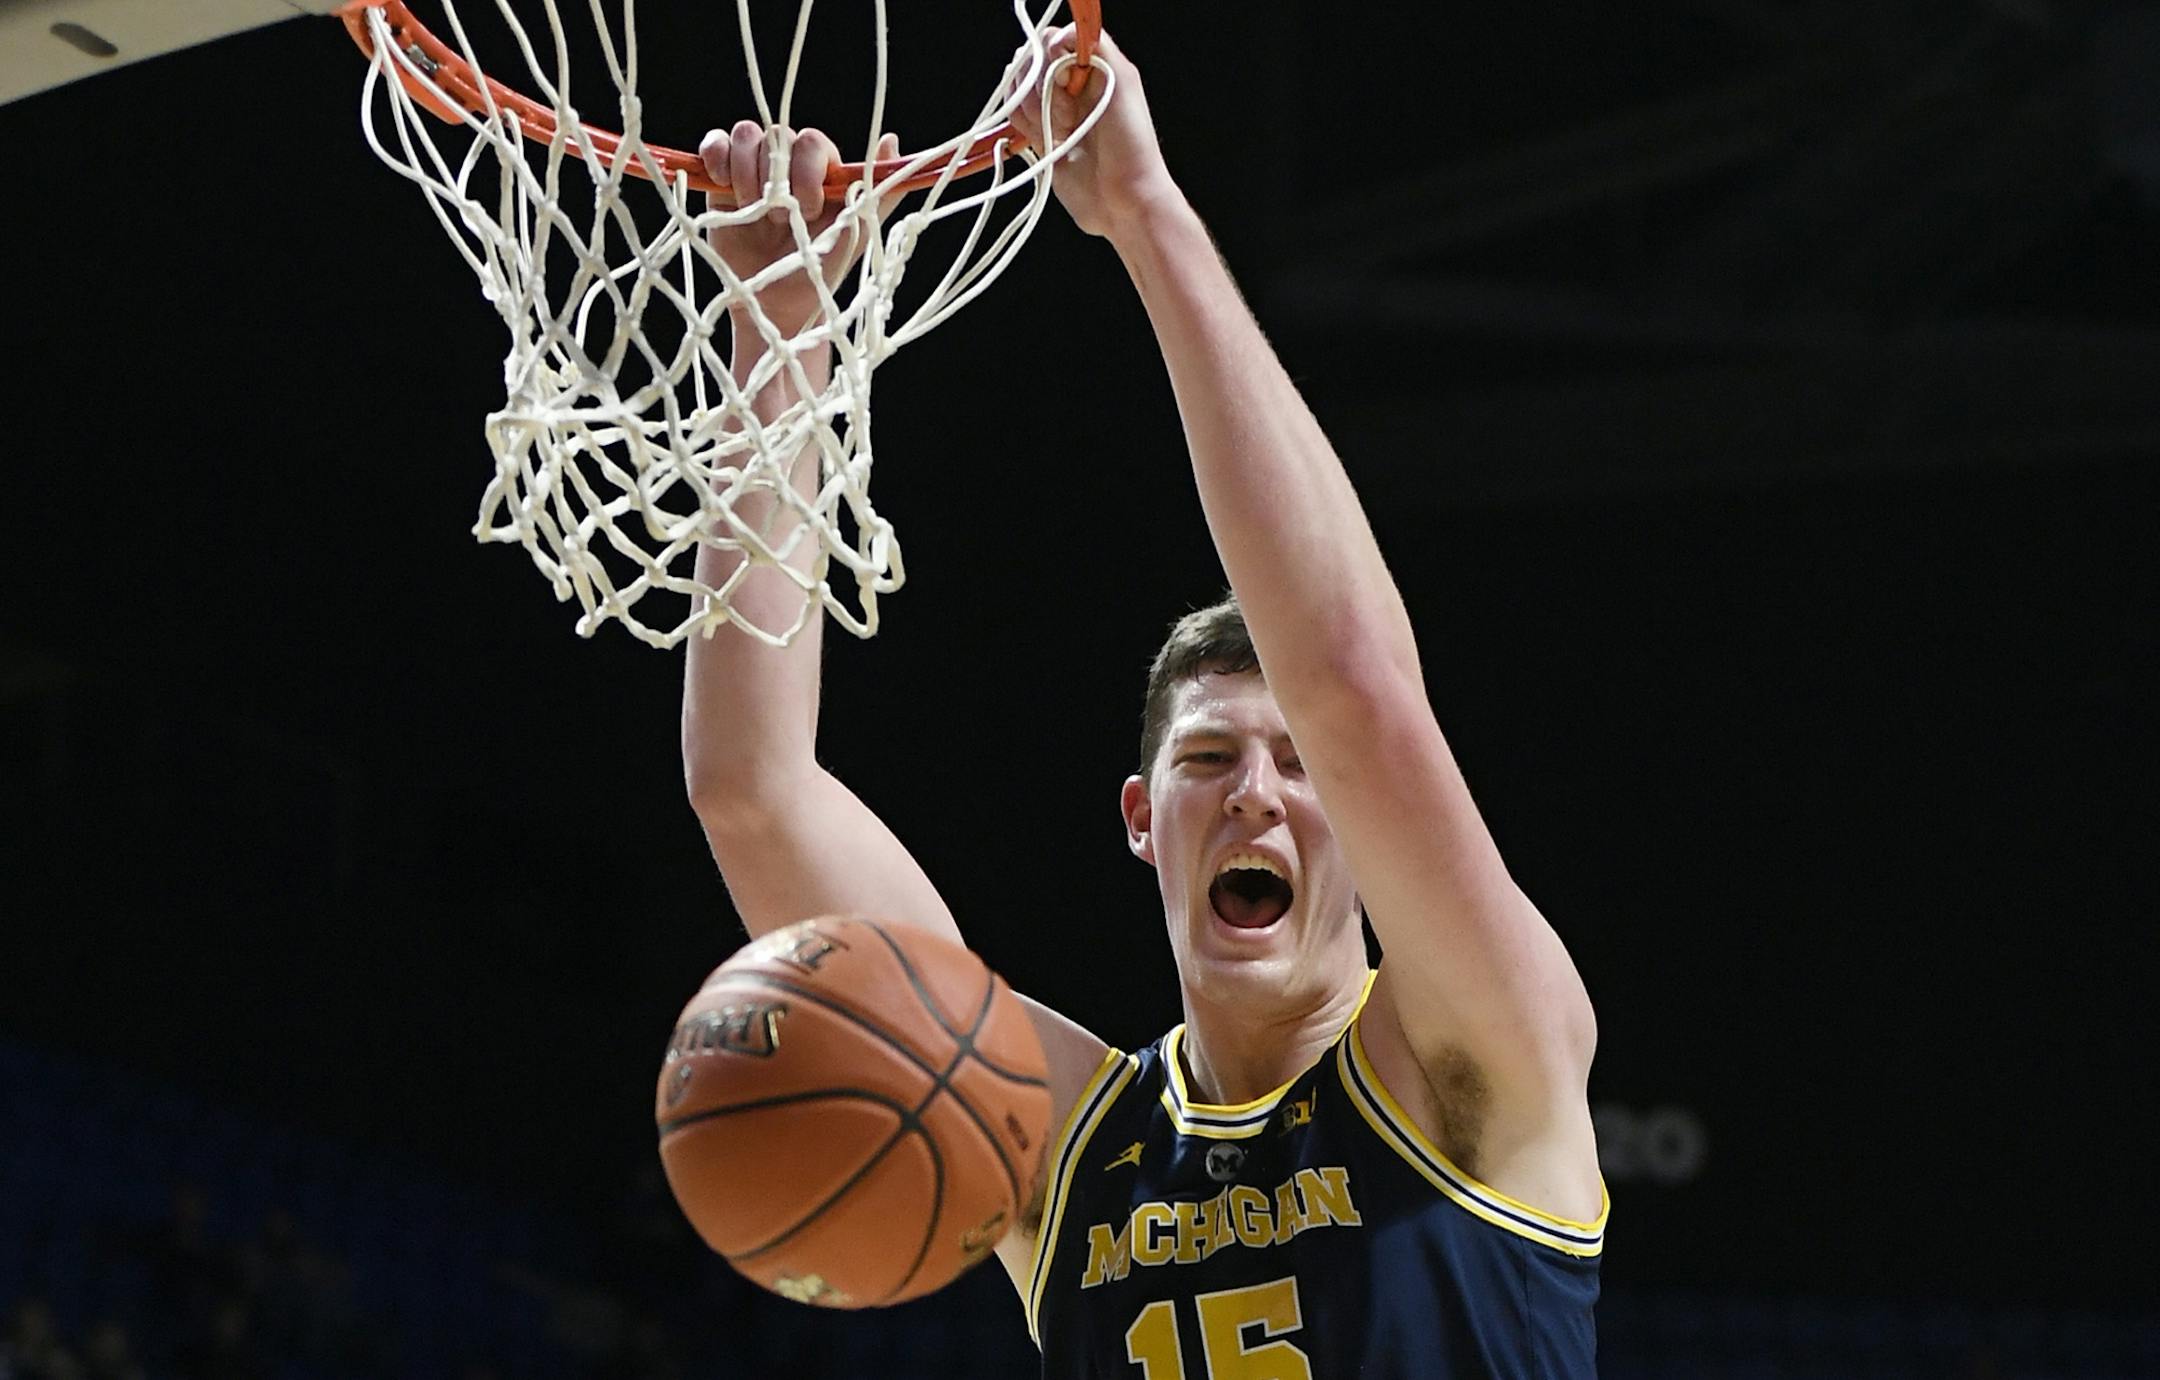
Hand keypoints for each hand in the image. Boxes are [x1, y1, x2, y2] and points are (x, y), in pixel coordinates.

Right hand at [698, 123, 901, 336]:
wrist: (775, 303)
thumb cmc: (818, 269)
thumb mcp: (856, 233)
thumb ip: (878, 193)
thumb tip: (891, 140)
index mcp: (822, 169)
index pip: (812, 142)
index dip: (807, 171)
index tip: (809, 210)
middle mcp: (788, 163)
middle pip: (777, 134)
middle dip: (777, 177)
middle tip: (780, 218)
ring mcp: (754, 168)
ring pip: (746, 134)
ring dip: (747, 171)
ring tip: (752, 209)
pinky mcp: (722, 179)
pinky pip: (716, 143)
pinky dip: (717, 154)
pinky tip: (723, 183)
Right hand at [1005, 28, 1182, 242]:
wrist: (1123, 200)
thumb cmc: (1131, 144)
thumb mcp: (1123, 82)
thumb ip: (1096, 46)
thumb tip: (1057, 36)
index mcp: (1093, 65)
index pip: (1051, 40)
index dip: (1050, 58)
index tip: (1066, 80)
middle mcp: (1071, 84)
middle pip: (1029, 63)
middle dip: (1041, 88)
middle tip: (1070, 115)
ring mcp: (1054, 109)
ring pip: (1018, 89)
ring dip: (1034, 110)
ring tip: (1063, 132)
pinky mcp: (1040, 135)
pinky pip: (1015, 116)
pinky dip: (1025, 126)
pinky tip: (1048, 141)